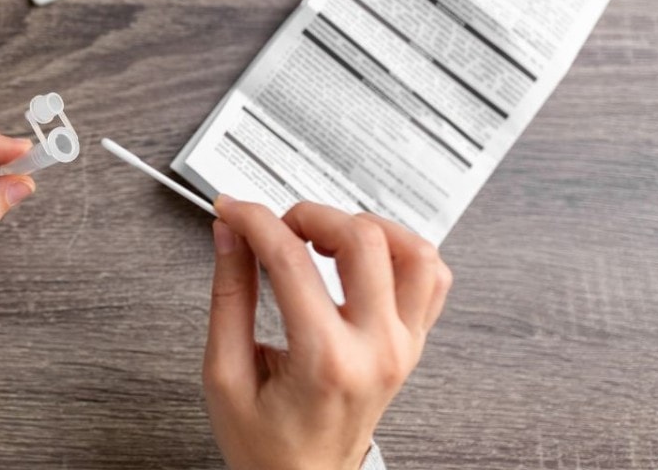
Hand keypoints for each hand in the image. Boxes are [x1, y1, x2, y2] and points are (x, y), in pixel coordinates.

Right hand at [203, 198, 451, 469]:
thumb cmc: (266, 446)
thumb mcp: (226, 374)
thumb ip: (229, 297)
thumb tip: (231, 236)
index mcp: (324, 360)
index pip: (291, 260)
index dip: (254, 221)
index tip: (233, 211)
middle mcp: (375, 350)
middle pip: (363, 240)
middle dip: (311, 214)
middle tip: (279, 226)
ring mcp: (402, 347)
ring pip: (413, 250)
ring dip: (365, 227)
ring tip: (324, 238)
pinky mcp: (411, 345)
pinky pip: (431, 278)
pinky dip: (400, 251)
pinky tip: (362, 257)